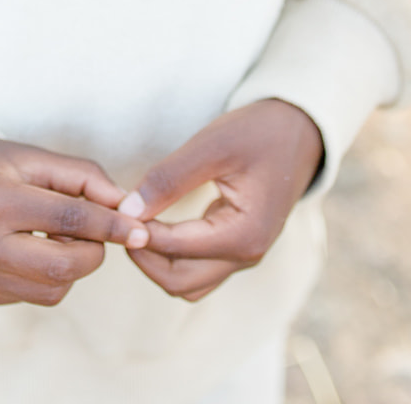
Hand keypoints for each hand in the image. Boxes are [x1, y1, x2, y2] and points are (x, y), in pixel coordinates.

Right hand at [0, 136, 150, 306]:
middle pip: (64, 265)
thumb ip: (79, 176)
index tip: (140, 230)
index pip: (69, 219)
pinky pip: (32, 295)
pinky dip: (45, 275)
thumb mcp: (28, 156)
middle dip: (94, 250)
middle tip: (91, 230)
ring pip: (53, 288)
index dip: (111, 225)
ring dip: (70, 265)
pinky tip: (30, 248)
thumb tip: (123, 205)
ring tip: (53, 235)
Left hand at [118, 99, 323, 301]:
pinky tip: (155, 224)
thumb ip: (169, 179)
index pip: (175, 249)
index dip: (138, 232)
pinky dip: (171, 255)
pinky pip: (198, 266)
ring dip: (156, 262)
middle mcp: (246, 255)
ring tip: (134, 222)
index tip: (111, 209)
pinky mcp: (237, 245)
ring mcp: (243, 255)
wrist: (299, 130)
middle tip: (117, 220)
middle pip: (178, 281)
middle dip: (142, 256)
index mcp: (243, 235)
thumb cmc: (259, 132)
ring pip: (187, 281)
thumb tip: (127, 210)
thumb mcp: (212, 146)